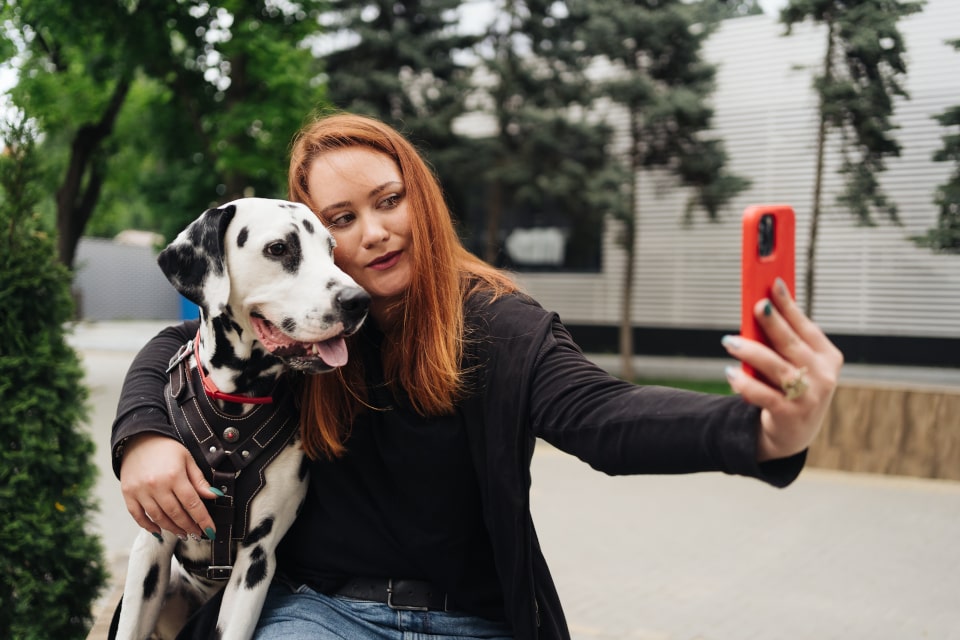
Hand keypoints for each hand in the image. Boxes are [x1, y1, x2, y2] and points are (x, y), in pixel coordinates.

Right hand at [119, 433, 219, 538]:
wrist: (139, 439)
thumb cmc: (167, 449)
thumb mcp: (187, 459)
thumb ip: (199, 480)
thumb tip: (215, 497)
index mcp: (174, 475)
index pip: (192, 503)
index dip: (203, 520)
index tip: (211, 531)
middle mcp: (156, 485)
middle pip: (176, 514)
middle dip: (189, 527)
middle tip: (198, 534)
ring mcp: (140, 491)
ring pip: (158, 518)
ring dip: (172, 529)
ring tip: (183, 534)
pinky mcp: (128, 494)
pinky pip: (138, 516)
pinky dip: (148, 526)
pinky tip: (159, 531)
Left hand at [722, 277, 843, 460]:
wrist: (792, 434)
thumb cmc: (792, 389)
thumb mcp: (796, 364)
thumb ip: (783, 341)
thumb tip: (761, 308)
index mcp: (828, 358)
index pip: (807, 327)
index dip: (789, 305)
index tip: (773, 284)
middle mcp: (823, 377)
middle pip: (792, 344)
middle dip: (774, 322)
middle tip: (756, 306)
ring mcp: (809, 398)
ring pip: (777, 368)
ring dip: (752, 351)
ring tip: (730, 341)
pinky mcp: (789, 415)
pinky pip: (764, 394)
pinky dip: (745, 383)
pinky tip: (731, 373)